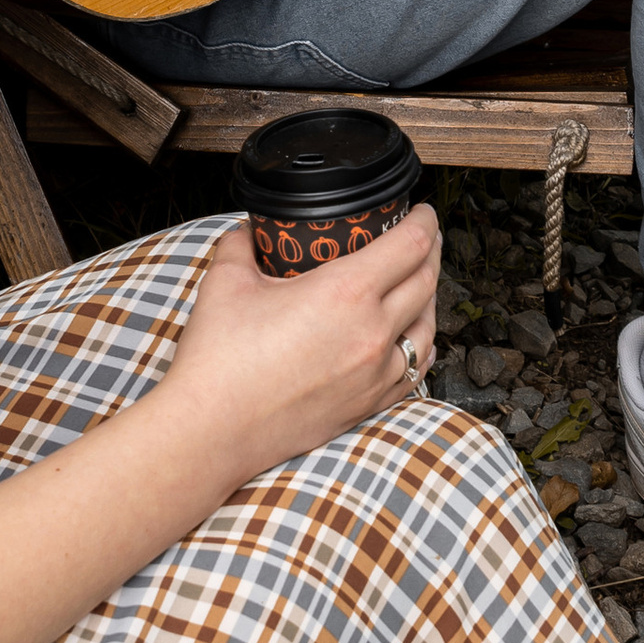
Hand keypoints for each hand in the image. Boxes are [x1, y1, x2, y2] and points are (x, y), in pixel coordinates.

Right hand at [154, 212, 441, 488]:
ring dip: (430, 297)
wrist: (213, 431)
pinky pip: (413, 371)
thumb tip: (248, 230)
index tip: (422, 211)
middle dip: (430, 251)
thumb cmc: (220, 358)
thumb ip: (242, 244)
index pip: (409, 245)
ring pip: (427, 328)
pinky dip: (422, 346)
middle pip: (426, 281)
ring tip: (421, 280)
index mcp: (345, 292)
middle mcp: (371, 332)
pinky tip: (416, 338)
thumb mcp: (227, 280)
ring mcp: (374, 374)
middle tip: (425, 235)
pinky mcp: (366, 406)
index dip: (423, 222)